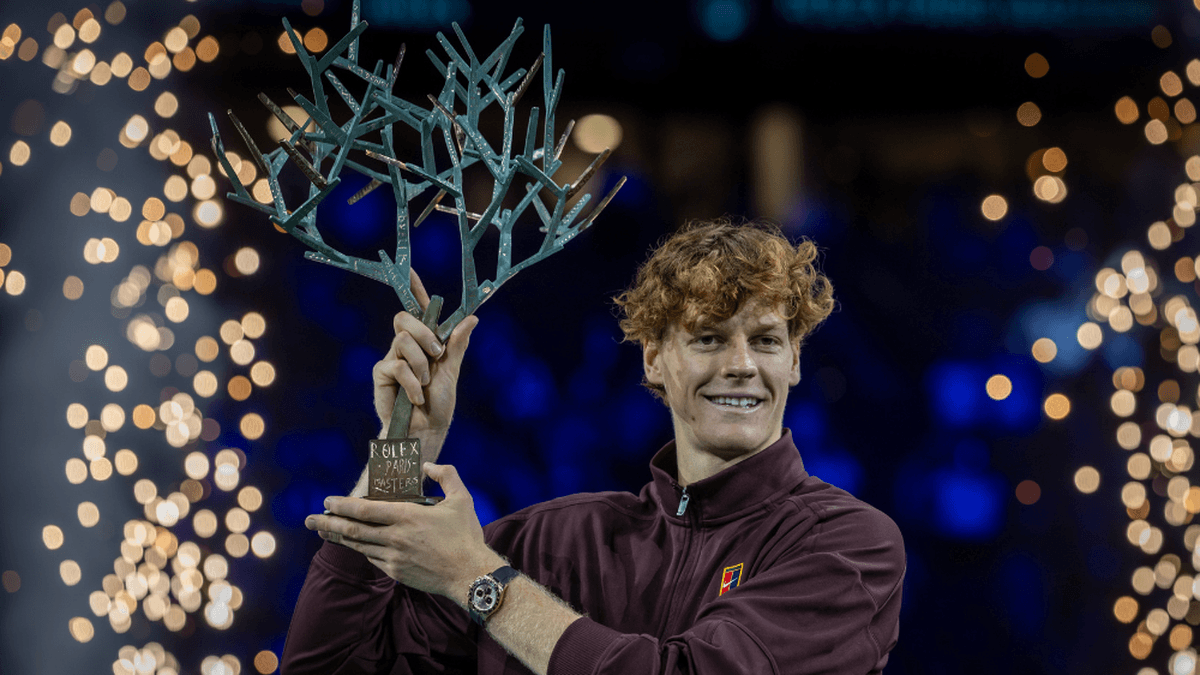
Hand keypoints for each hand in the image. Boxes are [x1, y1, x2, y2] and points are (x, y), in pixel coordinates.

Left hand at [306, 463, 504, 599]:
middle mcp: (395, 538)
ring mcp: (394, 558)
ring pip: (358, 546)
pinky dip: (362, 549)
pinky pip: (372, 558)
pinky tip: (356, 544)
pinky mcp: (396, 572)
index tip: (327, 500)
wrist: (470, 575)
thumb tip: (428, 466)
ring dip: (338, 537)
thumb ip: (446, 476)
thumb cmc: (466, 536)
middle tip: (308, 519)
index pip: (364, 510)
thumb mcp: (462, 499)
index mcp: (407, 517)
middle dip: (327, 523)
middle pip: (352, 530)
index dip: (342, 505)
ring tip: (323, 530)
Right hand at [373, 268, 478, 446]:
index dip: (414, 290)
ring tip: (424, 384)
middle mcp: (406, 346)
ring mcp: (392, 358)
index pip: (418, 310)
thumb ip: (457, 344)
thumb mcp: (452, 370)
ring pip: (403, 341)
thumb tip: (473, 318)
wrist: (425, 429)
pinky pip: (396, 365)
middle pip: (404, 319)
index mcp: (425, 341)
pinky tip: (415, 397)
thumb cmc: (439, 403)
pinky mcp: (381, 374)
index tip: (410, 270)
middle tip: (436, 354)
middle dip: (423, 334)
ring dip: (420, 365)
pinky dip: (411, 383)